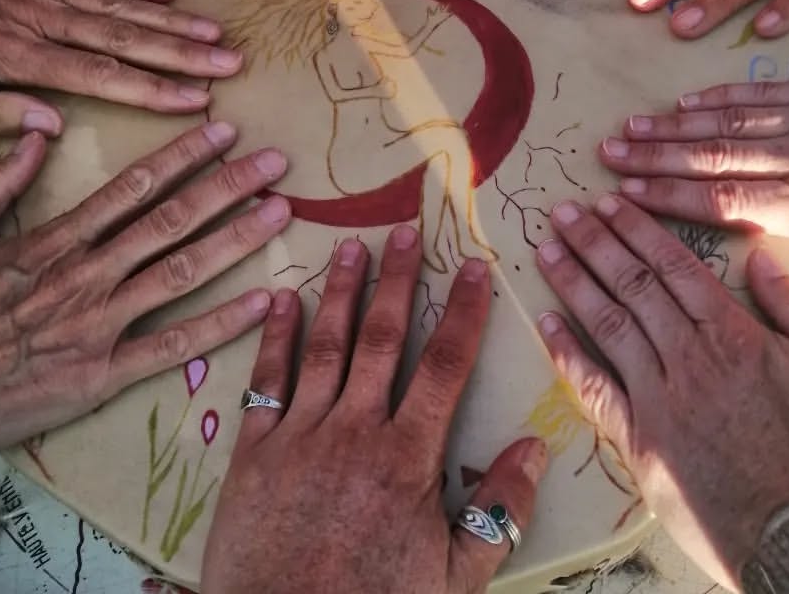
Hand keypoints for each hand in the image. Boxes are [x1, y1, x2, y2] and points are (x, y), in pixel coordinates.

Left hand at [0, 0, 239, 134]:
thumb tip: (53, 128)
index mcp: (16, 55)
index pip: (101, 76)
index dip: (154, 90)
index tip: (198, 100)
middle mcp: (39, 17)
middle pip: (125, 37)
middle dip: (183, 54)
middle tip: (230, 62)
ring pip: (118, 3)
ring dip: (171, 20)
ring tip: (215, 31)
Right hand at [0, 122, 291, 466]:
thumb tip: (38, 134)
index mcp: (52, 241)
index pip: (133, 186)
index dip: (183, 155)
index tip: (222, 129)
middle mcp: (86, 274)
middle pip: (171, 220)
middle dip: (228, 185)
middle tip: (276, 161)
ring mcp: (98, 325)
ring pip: (180, 271)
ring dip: (235, 238)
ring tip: (279, 211)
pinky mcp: (100, 375)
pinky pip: (171, 345)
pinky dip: (220, 324)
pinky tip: (262, 301)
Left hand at [203, 227, 546, 593]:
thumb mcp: (455, 580)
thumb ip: (498, 511)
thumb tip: (535, 444)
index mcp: (407, 457)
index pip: (445, 366)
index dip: (462, 311)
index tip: (472, 266)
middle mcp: (354, 431)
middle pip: (382, 339)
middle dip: (397, 280)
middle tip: (405, 229)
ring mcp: (299, 436)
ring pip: (325, 347)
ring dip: (340, 292)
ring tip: (349, 246)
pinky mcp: (253, 452)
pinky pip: (266, 381)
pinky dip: (274, 337)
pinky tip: (279, 299)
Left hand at [534, 195, 788, 589]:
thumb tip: (761, 260)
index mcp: (734, 334)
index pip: (673, 266)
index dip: (637, 229)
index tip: (610, 203)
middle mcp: (689, 358)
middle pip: (633, 284)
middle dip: (595, 242)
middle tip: (564, 212)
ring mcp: (659, 399)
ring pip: (608, 324)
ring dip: (574, 281)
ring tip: (547, 249)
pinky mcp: (640, 442)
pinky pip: (594, 388)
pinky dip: (566, 352)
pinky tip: (545, 322)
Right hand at [599, 79, 788, 345]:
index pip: (724, 201)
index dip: (670, 196)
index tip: (628, 194)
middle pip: (711, 157)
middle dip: (654, 156)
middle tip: (607, 154)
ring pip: (727, 123)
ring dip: (674, 124)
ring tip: (630, 126)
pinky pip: (759, 94)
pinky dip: (719, 96)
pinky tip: (686, 100)